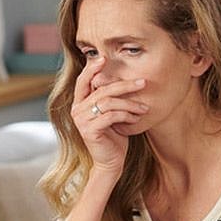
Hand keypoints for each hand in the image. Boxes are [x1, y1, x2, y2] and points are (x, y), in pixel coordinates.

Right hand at [70, 56, 147, 174]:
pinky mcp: (89, 130)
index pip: (82, 81)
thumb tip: (120, 79)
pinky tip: (137, 118)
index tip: (104, 58)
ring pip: (108, 102)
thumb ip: (109, 99)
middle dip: (124, 85)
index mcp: (80, 104)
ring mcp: (81, 121)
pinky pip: (111, 115)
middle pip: (101, 89)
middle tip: (142, 83)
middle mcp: (77, 110)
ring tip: (144, 107)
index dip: (91, 69)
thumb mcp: (111, 115)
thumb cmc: (113, 138)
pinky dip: (126, 115)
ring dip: (130, 103)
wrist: (110, 163)